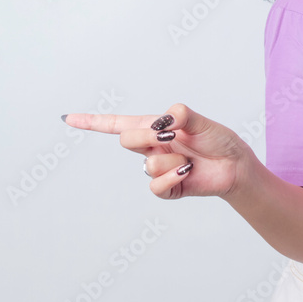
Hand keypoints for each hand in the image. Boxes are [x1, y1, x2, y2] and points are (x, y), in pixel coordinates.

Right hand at [62, 104, 250, 199]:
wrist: (234, 165)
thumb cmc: (218, 140)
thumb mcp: (200, 121)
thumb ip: (181, 114)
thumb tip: (164, 121)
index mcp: (155, 127)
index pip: (117, 124)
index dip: (92, 122)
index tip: (68, 119)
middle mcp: (151, 147)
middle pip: (127, 139)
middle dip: (147, 136)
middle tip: (171, 136)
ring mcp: (157, 168)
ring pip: (147, 163)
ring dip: (171, 159)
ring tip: (189, 159)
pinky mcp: (166, 187)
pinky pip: (156, 185)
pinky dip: (173, 177)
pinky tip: (188, 173)